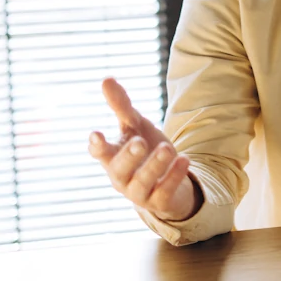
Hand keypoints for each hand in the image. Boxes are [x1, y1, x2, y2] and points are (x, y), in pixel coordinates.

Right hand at [88, 77, 198, 221]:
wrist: (171, 179)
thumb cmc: (147, 150)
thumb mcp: (136, 126)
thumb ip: (121, 106)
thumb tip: (106, 79)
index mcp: (112, 158)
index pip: (100, 154)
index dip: (97, 146)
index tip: (96, 135)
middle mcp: (121, 177)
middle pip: (119, 170)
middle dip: (129, 157)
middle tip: (140, 142)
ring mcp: (140, 192)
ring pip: (142, 182)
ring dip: (155, 165)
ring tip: (168, 147)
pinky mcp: (159, 202)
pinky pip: (165, 192)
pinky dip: (174, 176)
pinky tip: (184, 159)